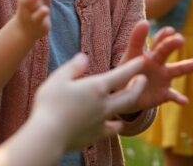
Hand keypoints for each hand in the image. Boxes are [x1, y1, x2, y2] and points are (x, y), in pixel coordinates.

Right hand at [29, 53, 147, 150]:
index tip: (143, 60)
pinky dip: (116, 125)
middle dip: (139, 85)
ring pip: (123, 112)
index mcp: (97, 87)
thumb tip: (84, 57)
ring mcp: (102, 121)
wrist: (48, 135)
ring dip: (131, 102)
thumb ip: (73, 67)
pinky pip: (112, 129)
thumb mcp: (58, 78)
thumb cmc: (50, 104)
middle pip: (130, 94)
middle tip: (143, 78)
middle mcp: (104, 104)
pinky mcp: (96, 135)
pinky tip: (116, 125)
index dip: (134, 66)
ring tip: (132, 98)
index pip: (121, 74)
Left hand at [117, 21, 192, 113]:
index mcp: (151, 54)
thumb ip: (136, 39)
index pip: (158, 42)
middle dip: (173, 45)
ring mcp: (164, 79)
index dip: (163, 36)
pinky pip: (172, 96)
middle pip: (167, 53)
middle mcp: (160, 64)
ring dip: (190, 66)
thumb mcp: (130, 56)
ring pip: (178, 70)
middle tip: (179, 39)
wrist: (126, 93)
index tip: (169, 30)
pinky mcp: (163, 94)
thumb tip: (145, 21)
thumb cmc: (128, 70)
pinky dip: (179, 98)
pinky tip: (185, 101)